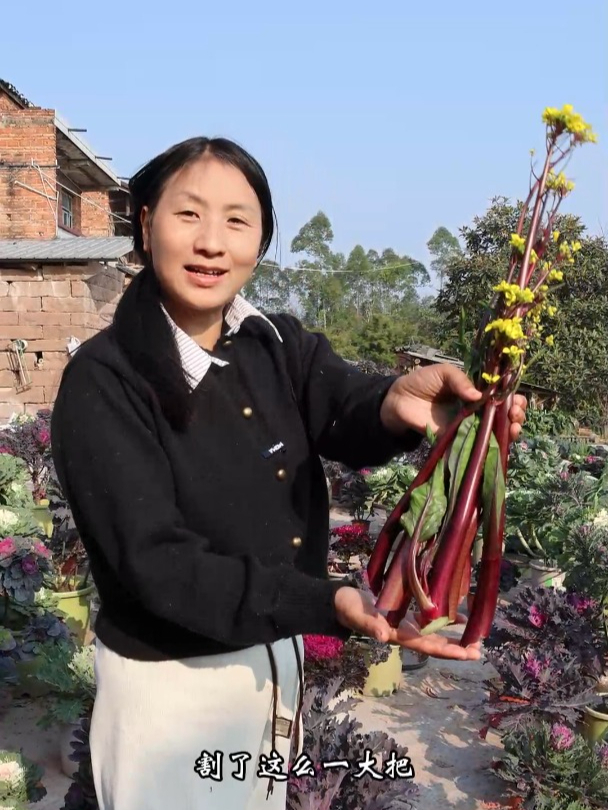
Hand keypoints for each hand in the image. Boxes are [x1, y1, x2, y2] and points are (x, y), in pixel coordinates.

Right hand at [334, 587, 480, 660]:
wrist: (341, 602)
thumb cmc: (349, 608)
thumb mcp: (357, 615)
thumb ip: (369, 625)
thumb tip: (382, 637)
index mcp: (397, 635)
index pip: (425, 646)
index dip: (446, 651)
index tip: (465, 654)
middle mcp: (406, 634)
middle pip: (435, 645)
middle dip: (456, 649)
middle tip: (478, 652)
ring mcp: (406, 626)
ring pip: (434, 635)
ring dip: (454, 638)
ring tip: (475, 639)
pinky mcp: (405, 615)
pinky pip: (429, 621)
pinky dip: (444, 620)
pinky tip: (460, 616)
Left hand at [380, 364, 526, 441]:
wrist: (399, 399)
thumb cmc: (422, 381)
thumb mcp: (444, 372)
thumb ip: (460, 380)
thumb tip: (478, 396)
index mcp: (476, 392)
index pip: (501, 396)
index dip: (513, 399)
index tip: (516, 401)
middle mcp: (476, 410)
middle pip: (503, 416)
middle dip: (516, 416)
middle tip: (515, 415)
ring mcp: (467, 426)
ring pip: (494, 432)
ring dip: (509, 432)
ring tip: (514, 428)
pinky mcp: (455, 439)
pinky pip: (474, 445)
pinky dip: (487, 446)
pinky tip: (496, 443)